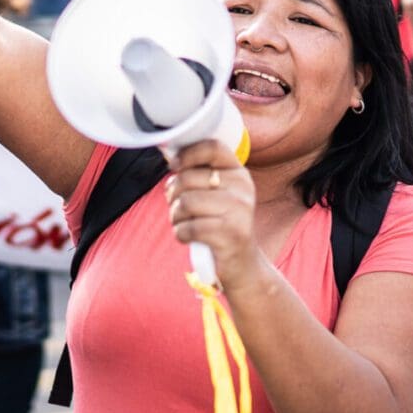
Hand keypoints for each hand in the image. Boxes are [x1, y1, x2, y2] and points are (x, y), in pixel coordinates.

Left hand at [165, 140, 261, 287]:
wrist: (242, 264)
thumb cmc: (219, 225)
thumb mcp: (215, 195)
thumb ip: (197, 175)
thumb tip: (169, 155)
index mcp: (238, 173)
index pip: (212, 148)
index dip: (188, 154)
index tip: (175, 166)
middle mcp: (243, 188)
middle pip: (189, 178)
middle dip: (173, 195)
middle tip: (177, 208)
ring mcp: (239, 211)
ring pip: (186, 203)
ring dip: (175, 216)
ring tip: (183, 223)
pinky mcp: (231, 234)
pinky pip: (189, 227)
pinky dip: (180, 234)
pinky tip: (188, 237)